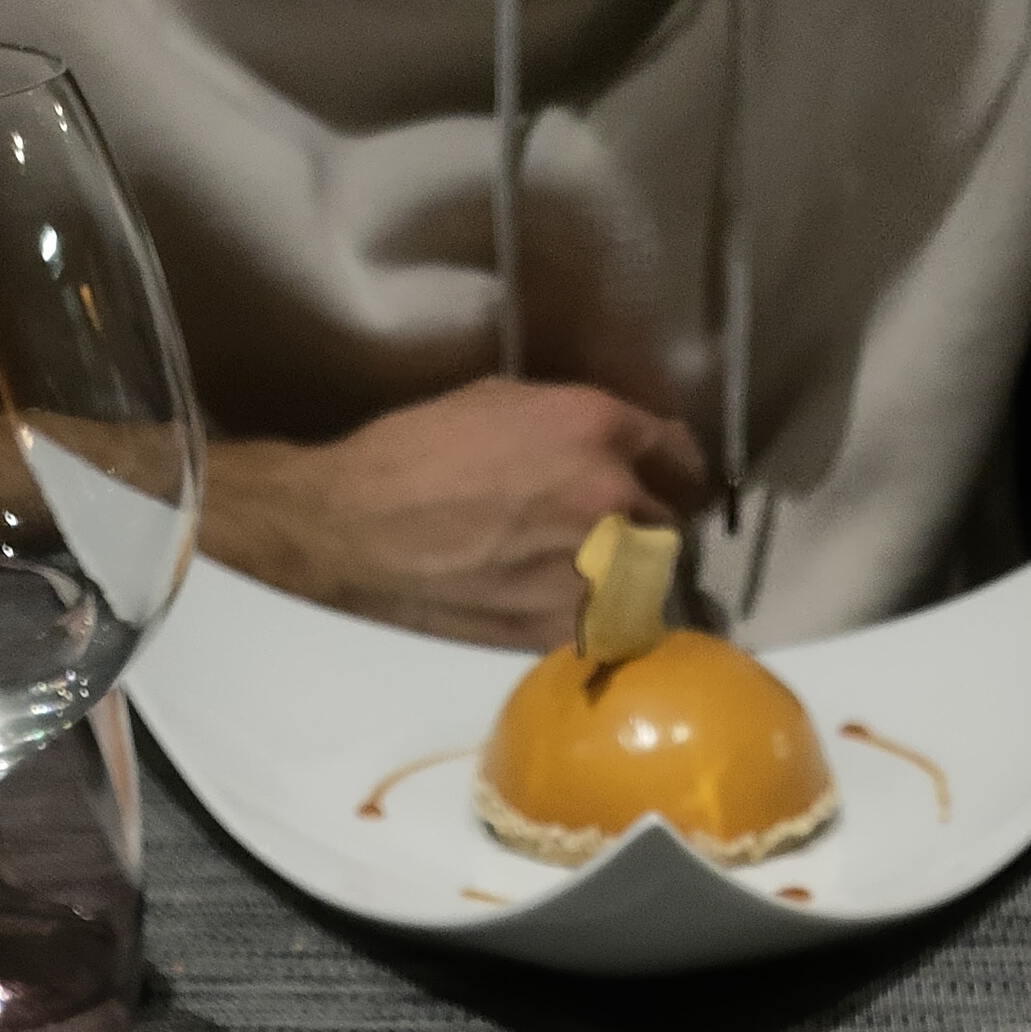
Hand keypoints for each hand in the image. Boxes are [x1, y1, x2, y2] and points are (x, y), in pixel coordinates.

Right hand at [201, 377, 708, 645]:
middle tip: (617, 537)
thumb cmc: (412, 455)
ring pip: (649, 583)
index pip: (678, 453)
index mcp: (596, 428)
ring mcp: (595, 569)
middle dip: (650, 527)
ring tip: (587, 579)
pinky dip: (598, 621)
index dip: (676, 470)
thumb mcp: (499, 404)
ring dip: (629, 582)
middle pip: (670, 522)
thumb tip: (609, 446)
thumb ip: (572, 426)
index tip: (671, 483)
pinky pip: (610, 626)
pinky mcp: (566, 627)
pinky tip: (560, 608)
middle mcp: (610, 496)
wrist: (352, 531)